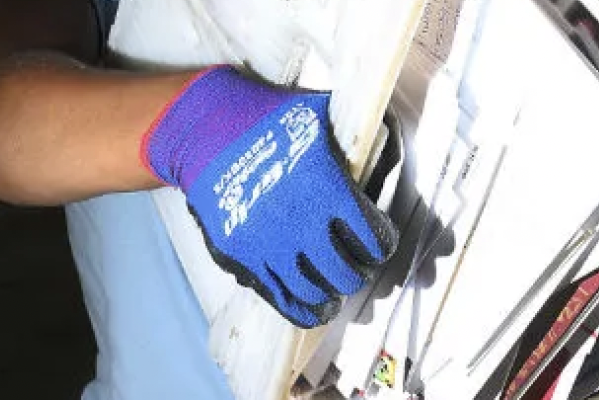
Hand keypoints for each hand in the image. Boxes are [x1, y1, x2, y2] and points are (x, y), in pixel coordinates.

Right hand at [144, 66, 396, 327]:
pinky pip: (281, 299)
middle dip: (359, 271)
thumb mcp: (321, 115)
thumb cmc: (267, 117)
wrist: (205, 128)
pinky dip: (304, 309)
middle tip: (357, 264)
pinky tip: (316, 307)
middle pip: (348, 273)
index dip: (382, 245)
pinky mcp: (243, 258)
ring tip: (336, 285)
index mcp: (329, 191)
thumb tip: (393, 137)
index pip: (375, 240)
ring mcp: (270, 246)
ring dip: (332, 290)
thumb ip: (358, 135)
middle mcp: (302, 225)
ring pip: (317, 291)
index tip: (379, 243)